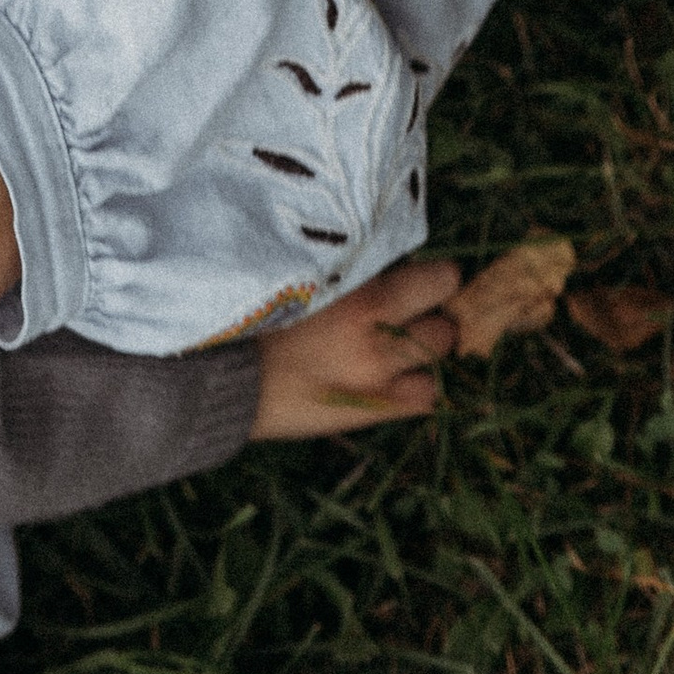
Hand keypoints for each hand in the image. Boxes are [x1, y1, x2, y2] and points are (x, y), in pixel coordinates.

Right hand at [247, 255, 460, 438]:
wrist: (228, 373)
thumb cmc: (254, 313)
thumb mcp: (302, 273)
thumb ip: (347, 270)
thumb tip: (381, 265)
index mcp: (362, 292)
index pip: (436, 279)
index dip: (436, 278)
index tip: (428, 277)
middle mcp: (381, 331)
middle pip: (445, 320)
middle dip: (435, 314)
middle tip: (416, 312)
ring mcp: (381, 374)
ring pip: (439, 358)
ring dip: (427, 348)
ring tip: (403, 344)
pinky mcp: (373, 409)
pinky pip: (425, 398)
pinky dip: (418, 386)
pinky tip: (397, 379)